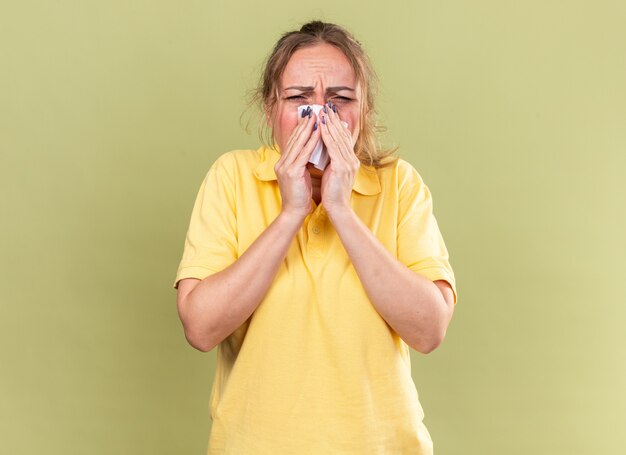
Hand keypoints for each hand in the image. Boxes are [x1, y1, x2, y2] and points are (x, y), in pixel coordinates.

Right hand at [274, 107, 320, 219]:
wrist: (293, 212)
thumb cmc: (299, 196)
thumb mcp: (300, 176)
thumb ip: (302, 163)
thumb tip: (311, 152)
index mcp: (283, 163)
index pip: (293, 141)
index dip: (301, 128)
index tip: (310, 117)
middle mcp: (282, 162)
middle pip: (294, 138)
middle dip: (305, 124)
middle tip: (314, 111)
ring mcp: (285, 166)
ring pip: (299, 143)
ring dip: (309, 128)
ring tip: (317, 117)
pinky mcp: (292, 171)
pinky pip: (304, 152)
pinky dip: (312, 141)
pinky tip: (319, 132)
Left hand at [319, 101, 359, 215]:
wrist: (338, 208)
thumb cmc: (333, 193)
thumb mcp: (335, 173)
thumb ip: (333, 160)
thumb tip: (326, 149)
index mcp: (351, 160)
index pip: (344, 138)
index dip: (337, 124)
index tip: (330, 113)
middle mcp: (352, 159)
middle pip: (342, 134)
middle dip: (333, 119)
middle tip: (326, 106)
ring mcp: (348, 162)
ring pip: (338, 138)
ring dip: (329, 124)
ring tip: (323, 112)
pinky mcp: (341, 167)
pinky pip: (333, 147)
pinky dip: (327, 135)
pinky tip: (321, 127)